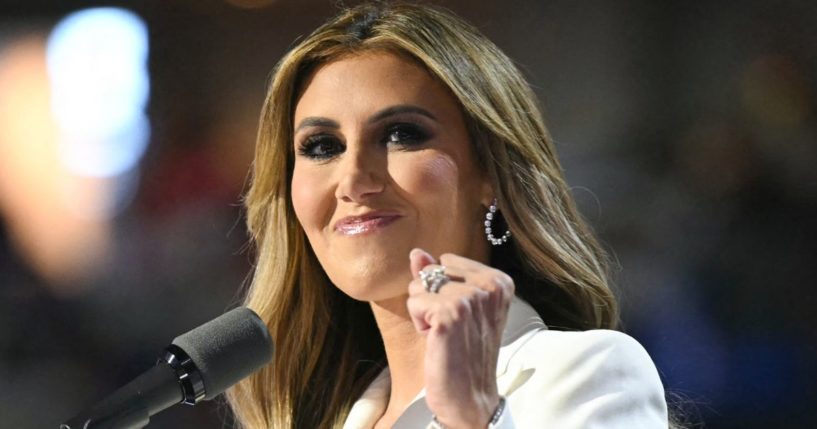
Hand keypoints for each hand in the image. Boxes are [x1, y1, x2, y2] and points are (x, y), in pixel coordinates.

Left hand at [407, 248, 513, 427]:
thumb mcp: (457, 307)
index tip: (460, 316)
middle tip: (451, 328)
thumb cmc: (464, 351)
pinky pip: (414, 300)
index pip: (447, 261)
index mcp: (499, 281)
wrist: (471, 396)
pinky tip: (436, 340)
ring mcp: (470, 298)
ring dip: (424, 312)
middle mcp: (489, 286)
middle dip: (432, 298)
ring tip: (444, 335)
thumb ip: (438, 275)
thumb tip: (417, 252)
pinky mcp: (450, 314)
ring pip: (419, 286)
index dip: (444, 289)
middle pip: (432, 271)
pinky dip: (418, 322)